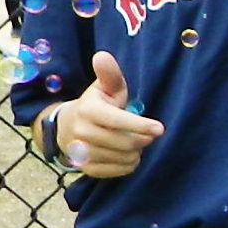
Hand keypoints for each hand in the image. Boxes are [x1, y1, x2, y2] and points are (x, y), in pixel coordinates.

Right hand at [61, 52, 164, 176]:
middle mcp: (81, 132)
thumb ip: (109, 74)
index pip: (117, 120)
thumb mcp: (104, 88)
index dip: (140, 125)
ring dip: (136, 151)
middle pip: (125, 142)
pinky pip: (118, 171)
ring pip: (123, 157)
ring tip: (134, 142)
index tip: (160, 129)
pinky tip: (126, 154)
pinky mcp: (86, 168)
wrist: (68, 127)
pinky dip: (128, 164)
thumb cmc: (96, 104)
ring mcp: (81, 152)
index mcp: (87, 110)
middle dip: (142, 139)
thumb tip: (102, 55)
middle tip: (147, 134)